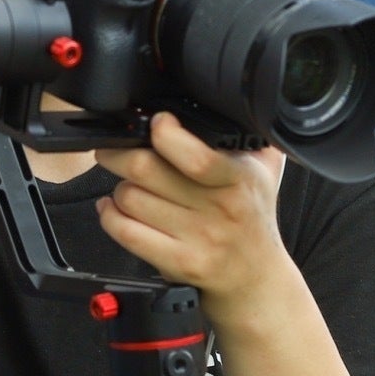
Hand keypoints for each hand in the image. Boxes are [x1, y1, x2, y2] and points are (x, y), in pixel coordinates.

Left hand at [95, 113, 292, 314]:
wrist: (256, 280)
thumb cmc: (253, 219)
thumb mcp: (265, 170)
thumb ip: (250, 133)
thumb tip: (225, 95)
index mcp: (239, 178)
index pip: (195, 154)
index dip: (164, 133)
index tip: (155, 123)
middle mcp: (218, 209)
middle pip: (145, 169)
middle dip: (117, 153)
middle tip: (112, 147)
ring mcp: (197, 238)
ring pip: (129, 198)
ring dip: (118, 187)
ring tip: (127, 184)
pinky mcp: (178, 263)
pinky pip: (126, 232)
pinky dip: (109, 215)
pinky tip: (113, 208)